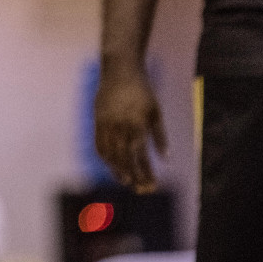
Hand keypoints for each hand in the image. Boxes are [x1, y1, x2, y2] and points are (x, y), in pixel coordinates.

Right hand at [94, 70, 166, 193]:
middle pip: (124, 159)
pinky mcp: (97, 120)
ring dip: (118, 170)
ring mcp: (105, 124)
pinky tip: (112, 165)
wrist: (119, 70)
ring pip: (110, 154)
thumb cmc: (142, 90)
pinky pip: (98, 144)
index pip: (140, 156)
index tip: (152, 186)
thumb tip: (165, 159)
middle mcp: (119, 127)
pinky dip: (105, 158)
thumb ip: (160, 137)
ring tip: (126, 182)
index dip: (146, 173)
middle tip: (141, 190)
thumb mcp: (157, 112)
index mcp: (136, 125)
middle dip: (133, 176)